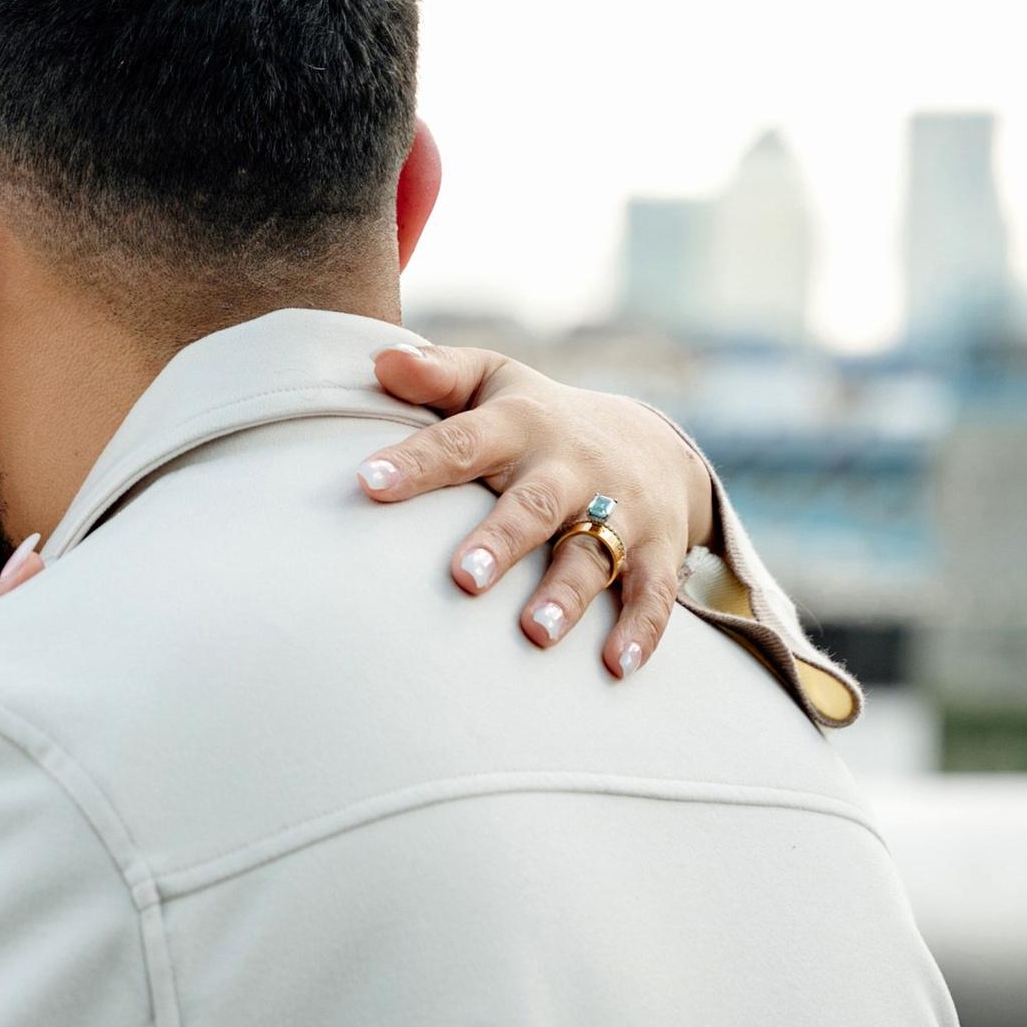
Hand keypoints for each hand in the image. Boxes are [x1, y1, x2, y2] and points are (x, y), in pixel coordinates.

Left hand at [357, 343, 716, 680]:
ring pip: (594, 553)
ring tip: (538, 633)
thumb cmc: (538, 422)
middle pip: (535, 504)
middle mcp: (571, 467)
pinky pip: (655, 590)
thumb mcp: (494, 384)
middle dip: (502, 540)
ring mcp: (620, 509)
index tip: (368, 482)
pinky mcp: (658, 547)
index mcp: (520, 426)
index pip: (463, 440)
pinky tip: (619, 666)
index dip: (418, 461)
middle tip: (463, 578)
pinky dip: (642, 628)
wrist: (653, 441)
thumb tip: (378, 360)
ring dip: (568, 594)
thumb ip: (438, 376)